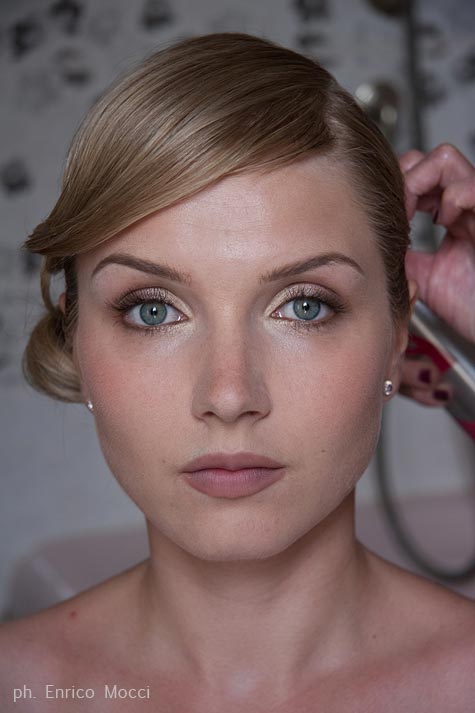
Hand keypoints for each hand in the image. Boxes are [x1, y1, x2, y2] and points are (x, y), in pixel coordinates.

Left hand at [398, 143, 474, 406]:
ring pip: (447, 160)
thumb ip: (402, 254)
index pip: (420, 176)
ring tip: (417, 211)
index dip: (398, 186)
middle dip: (406, 176)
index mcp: (452, 218)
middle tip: (398, 208)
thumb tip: (372, 243)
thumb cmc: (470, 307)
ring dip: (422, 179)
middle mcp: (465, 208)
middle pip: (430, 160)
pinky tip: (444, 219)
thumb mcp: (422, 276)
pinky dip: (454, 194)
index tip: (386, 212)